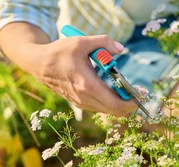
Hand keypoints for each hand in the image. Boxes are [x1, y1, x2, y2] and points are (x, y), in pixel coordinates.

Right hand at [0, 23, 136, 115]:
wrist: (38, 64)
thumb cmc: (59, 52)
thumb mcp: (82, 42)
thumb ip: (104, 43)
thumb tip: (120, 50)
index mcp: (87, 85)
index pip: (116, 104)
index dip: (132, 102)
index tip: (140, 93)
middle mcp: (85, 98)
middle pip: (115, 111)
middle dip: (129, 104)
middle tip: (137, 93)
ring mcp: (81, 103)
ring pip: (108, 111)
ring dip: (120, 103)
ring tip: (126, 89)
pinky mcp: (79, 103)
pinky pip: (100, 107)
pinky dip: (110, 102)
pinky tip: (112, 89)